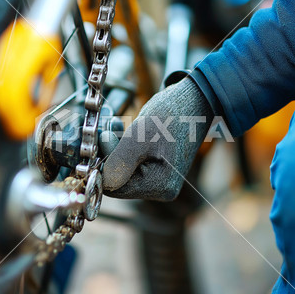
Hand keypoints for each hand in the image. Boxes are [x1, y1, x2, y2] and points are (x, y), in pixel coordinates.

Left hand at [102, 77, 212, 200]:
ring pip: (124, 173)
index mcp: (160, 186)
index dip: (103, 164)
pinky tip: (129, 134)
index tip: (105, 137)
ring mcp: (162, 182)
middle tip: (111, 130)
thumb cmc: (170, 116)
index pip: (113, 187)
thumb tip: (101, 181)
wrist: (193, 103)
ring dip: (116, 150)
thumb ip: (120, 160)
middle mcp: (162, 190)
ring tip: (121, 128)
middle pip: (118, 181)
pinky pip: (133, 167)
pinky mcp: (159, 172)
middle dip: (110, 156)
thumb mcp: (140, 135)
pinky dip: (125, 150)